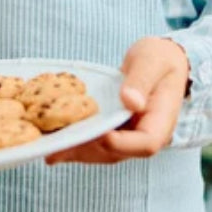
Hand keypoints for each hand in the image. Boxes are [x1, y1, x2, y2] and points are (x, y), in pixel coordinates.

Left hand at [45, 37, 189, 164]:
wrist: (160, 62)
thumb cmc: (159, 59)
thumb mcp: (152, 61)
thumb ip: (141, 80)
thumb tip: (130, 101)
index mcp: (161, 122)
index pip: (146, 143)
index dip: (122, 143)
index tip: (100, 133)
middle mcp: (143, 135)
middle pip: (117, 152)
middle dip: (87, 149)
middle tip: (59, 145)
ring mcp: (127, 136)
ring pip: (101, 152)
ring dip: (76, 150)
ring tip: (50, 148)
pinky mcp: (113, 130)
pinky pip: (95, 142)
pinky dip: (75, 143)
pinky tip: (52, 142)